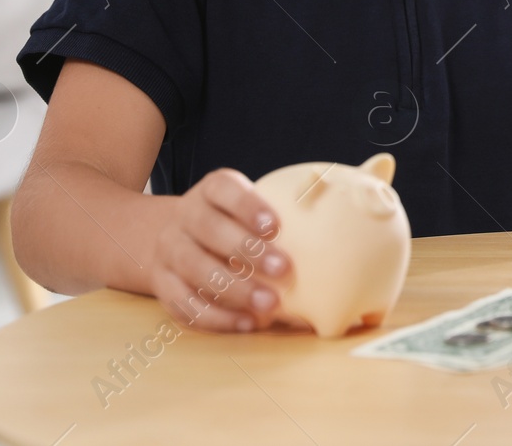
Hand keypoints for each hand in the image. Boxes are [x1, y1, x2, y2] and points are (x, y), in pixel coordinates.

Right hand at [150, 168, 289, 332]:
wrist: (167, 235)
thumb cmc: (229, 221)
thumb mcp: (245, 203)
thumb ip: (285, 205)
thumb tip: (348, 209)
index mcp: (209, 191)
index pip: (223, 188)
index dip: (248, 206)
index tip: (275, 225)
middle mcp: (184, 217)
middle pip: (209, 229)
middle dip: (246, 250)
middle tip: (284, 268)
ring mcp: (168, 252)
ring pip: (195, 268)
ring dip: (235, 289)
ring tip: (270, 304)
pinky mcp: (162, 285)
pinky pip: (184, 304)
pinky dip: (216, 317)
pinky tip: (247, 323)